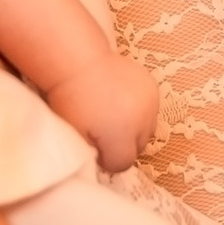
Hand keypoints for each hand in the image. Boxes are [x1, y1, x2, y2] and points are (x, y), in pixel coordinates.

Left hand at [45, 54, 159, 172]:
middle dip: (123, 145)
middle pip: (138, 148)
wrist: (79, 60)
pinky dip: (139, 112)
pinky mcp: (153, 88)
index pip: (123, 164)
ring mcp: (150, 103)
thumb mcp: (76, 135)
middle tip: (104, 133)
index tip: (96, 148)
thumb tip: (102, 162)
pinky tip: (122, 103)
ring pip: (148, 130)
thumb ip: (93, 154)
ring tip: (114, 117)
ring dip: (134, 129)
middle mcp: (141, 121)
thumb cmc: (70, 99)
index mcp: (121, 135)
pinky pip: (150, 111)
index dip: (107, 159)